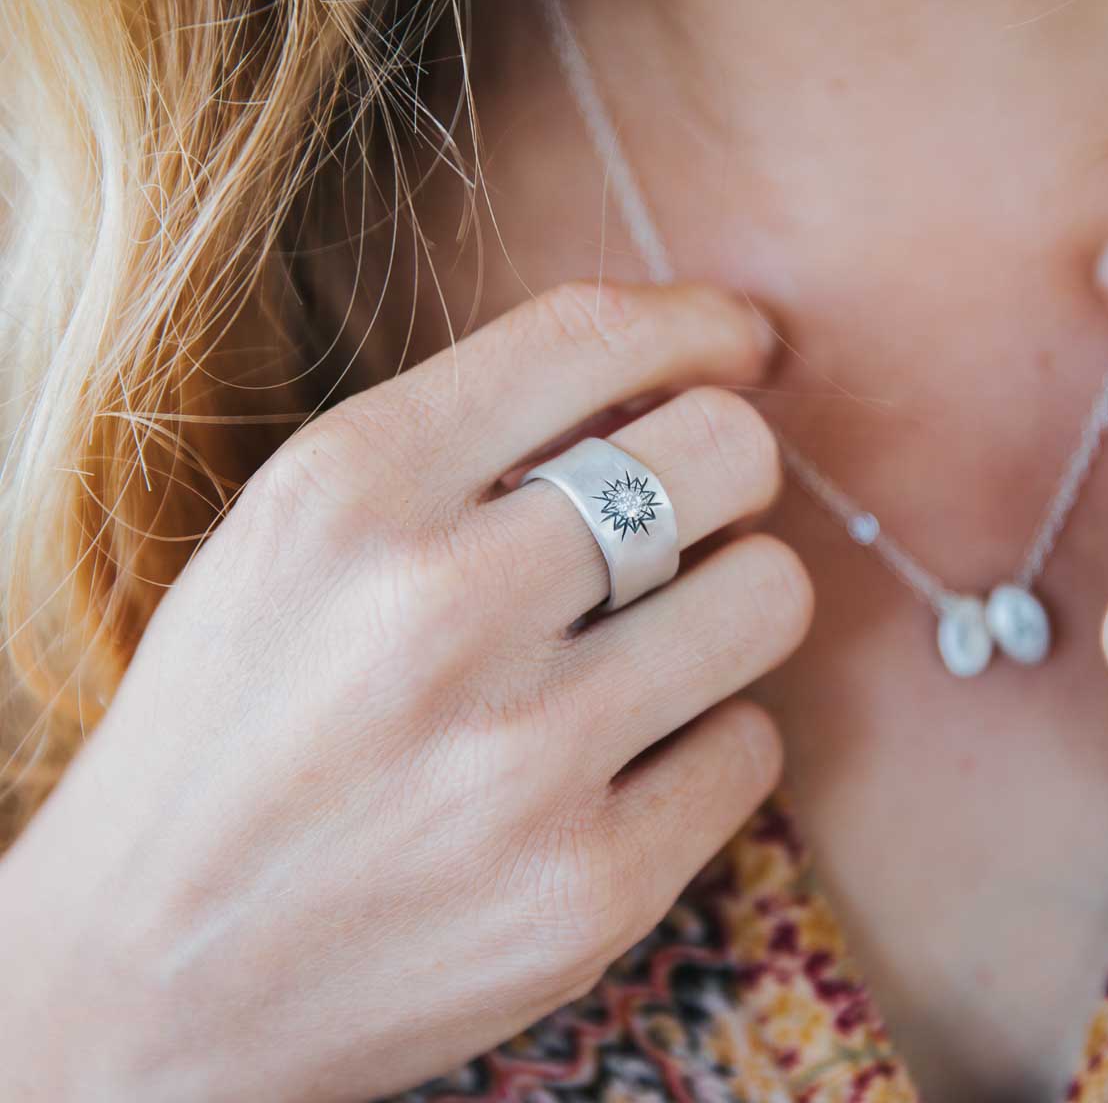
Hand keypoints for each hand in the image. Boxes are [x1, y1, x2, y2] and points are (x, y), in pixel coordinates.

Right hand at [0, 282, 810, 1101]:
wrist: (150, 974)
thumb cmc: (229, 731)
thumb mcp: (291, 542)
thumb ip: (457, 449)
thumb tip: (660, 389)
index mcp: (348, 490)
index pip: (590, 334)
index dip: (701, 321)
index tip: (739, 345)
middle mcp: (438, 609)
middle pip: (724, 451)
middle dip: (733, 466)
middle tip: (697, 510)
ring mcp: (522, 761)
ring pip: (769, 594)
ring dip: (735, 601)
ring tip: (659, 638)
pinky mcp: (588, 892)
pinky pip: (750, 748)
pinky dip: (707, 740)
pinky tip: (626, 763)